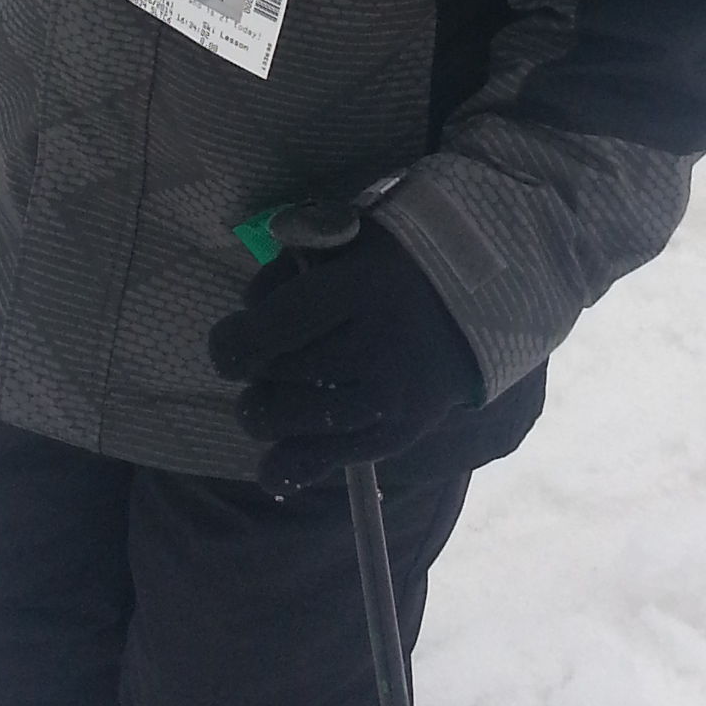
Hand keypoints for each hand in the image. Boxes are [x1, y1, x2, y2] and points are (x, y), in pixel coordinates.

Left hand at [208, 218, 483, 489]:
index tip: (227, 341)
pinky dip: (291, 467)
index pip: (276, 327)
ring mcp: (390, 398)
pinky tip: (273, 466)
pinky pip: (329, 461)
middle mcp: (377, 347)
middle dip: (256, 373)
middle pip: (281, 376)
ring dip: (267, 412)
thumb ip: (294, 268)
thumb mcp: (348, 238)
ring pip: (296, 421)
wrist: (478, 303)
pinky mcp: (398, 435)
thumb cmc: (398, 260)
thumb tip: (248, 311)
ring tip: (272, 396)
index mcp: (362, 287)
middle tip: (263, 362)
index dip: (234, 342)